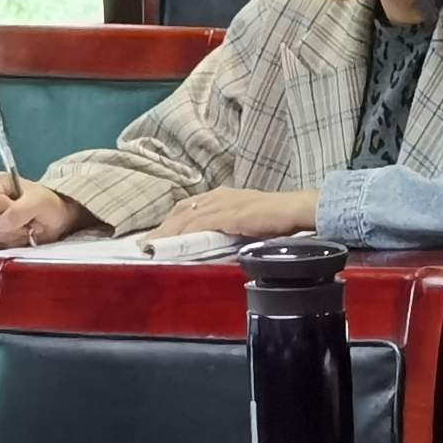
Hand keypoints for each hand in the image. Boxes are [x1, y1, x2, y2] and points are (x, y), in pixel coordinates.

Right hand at [0, 175, 94, 247]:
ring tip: (29, 226)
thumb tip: (3, 225)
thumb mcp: (39, 202)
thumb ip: (19, 211)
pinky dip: (16, 241)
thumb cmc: (51, 204)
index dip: (7, 207)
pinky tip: (26, 234)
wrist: (62, 218)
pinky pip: (0, 243)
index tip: (25, 207)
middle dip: (12, 223)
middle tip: (29, 219)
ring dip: (15, 234)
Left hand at [146, 187, 320, 241]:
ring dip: (166, 232)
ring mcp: (222, 205)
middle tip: (145, 244)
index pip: (189, 206)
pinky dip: (183, 234)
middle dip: (162, 227)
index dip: (171, 221)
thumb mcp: (248, 219)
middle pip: (181, 210)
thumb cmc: (279, 216)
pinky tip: (173, 245)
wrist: (297, 209)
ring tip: (151, 247)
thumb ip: (231, 226)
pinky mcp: (228, 215)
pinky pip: (199, 225)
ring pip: (185, 217)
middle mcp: (218, 196)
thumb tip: (219, 240)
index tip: (158, 235)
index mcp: (223, 196)